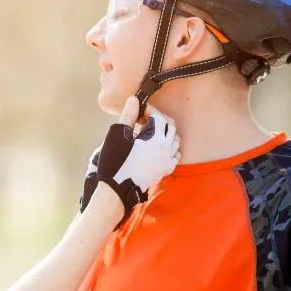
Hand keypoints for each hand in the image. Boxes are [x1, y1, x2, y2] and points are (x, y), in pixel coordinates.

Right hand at [84, 96, 179, 214]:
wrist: (116, 191)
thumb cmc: (115, 162)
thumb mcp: (118, 136)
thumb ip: (128, 116)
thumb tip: (134, 99)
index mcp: (155, 138)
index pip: (159, 117)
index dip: (149, 111)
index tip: (139, 111)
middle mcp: (165, 149)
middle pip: (170, 126)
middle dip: (159, 119)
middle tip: (145, 120)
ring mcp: (167, 161)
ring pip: (175, 140)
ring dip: (165, 132)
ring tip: (150, 133)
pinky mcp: (165, 171)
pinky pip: (175, 155)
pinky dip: (170, 147)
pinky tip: (158, 148)